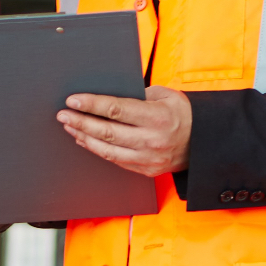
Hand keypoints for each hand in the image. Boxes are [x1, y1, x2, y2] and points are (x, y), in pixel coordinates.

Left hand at [59, 85, 191, 177]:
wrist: (202, 142)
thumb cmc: (182, 113)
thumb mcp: (166, 95)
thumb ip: (139, 95)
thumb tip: (109, 96)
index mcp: (157, 117)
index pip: (117, 110)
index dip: (92, 105)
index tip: (73, 100)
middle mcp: (151, 140)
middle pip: (107, 132)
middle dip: (81, 122)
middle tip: (63, 115)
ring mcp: (148, 158)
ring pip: (107, 150)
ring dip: (84, 138)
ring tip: (69, 127)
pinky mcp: (145, 170)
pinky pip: (115, 160)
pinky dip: (97, 150)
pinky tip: (85, 141)